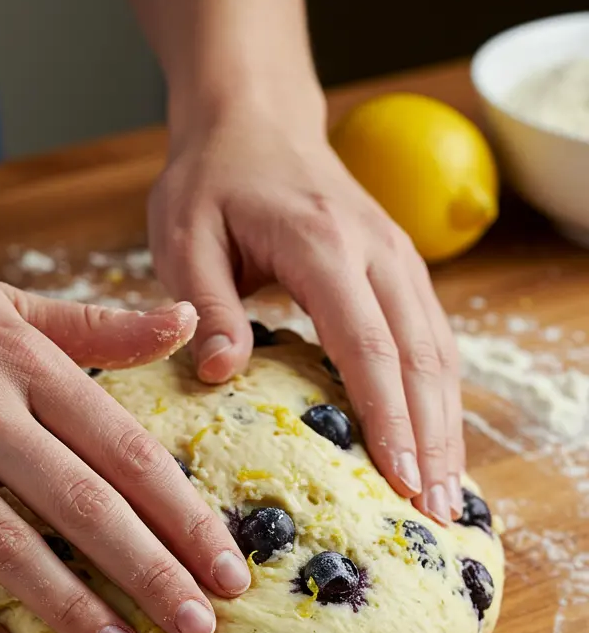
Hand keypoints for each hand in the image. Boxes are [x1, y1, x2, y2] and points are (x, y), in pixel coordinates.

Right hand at [0, 229, 250, 632]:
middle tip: (199, 629)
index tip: (227, 568)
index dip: (183, 515)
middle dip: (150, 572)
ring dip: (69, 606)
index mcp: (20, 359)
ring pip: (4, 542)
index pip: (124, 449)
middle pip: (81, 503)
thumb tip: (187, 324)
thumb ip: (94, 325)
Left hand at [148, 109, 463, 524]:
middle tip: (436, 513)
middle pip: (421, 355)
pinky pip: (431, 338)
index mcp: (323, 242)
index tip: (401, 478)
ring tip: (448, 496)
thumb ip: (207, 304)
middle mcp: (377, 249)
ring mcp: (398, 256)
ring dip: (447, 424)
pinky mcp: (400, 268)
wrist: (254, 119)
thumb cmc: (212, 180)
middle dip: (433, 438)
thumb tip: (224, 375)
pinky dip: (439, 395)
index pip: (367, 342)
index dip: (387, 415)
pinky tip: (436, 442)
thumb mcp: (184, 235)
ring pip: (439, 350)